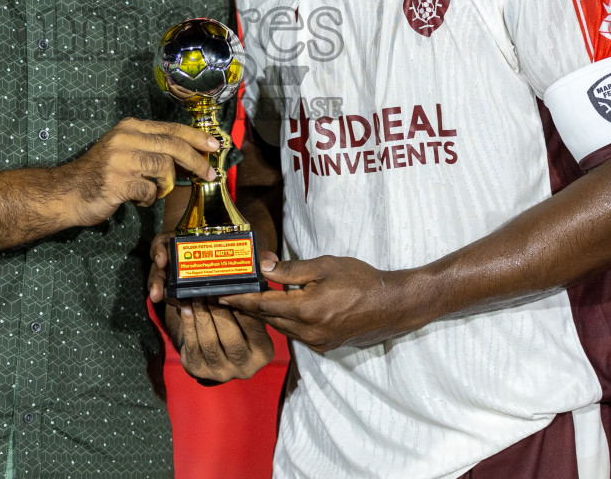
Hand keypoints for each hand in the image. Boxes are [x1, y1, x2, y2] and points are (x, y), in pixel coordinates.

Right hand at [62, 119, 218, 227]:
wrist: (68, 192)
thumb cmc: (100, 174)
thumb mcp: (124, 150)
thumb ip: (151, 148)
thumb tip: (188, 156)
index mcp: (130, 127)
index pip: (171, 128)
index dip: (196, 137)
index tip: (214, 146)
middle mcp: (126, 138)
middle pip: (173, 145)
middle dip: (196, 161)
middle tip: (209, 174)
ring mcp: (121, 159)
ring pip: (164, 167)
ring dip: (166, 184)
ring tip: (154, 190)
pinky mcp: (118, 181)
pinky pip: (149, 190)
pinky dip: (149, 198)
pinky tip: (138, 199)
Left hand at [150, 235, 275, 381]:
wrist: (217, 355)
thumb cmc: (237, 327)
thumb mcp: (251, 315)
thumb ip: (257, 290)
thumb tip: (265, 258)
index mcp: (263, 352)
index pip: (254, 325)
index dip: (241, 305)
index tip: (230, 287)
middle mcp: (246, 367)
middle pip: (230, 336)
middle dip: (217, 310)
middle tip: (208, 288)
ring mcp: (223, 372)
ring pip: (210, 341)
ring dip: (201, 315)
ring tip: (195, 295)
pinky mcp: (201, 371)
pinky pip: (193, 346)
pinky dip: (189, 325)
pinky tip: (186, 308)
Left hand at [220, 254, 416, 352]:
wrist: (390, 305)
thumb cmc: (360, 280)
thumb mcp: (324, 266)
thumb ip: (291, 269)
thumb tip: (262, 265)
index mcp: (305, 309)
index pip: (263, 305)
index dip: (240, 301)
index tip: (220, 296)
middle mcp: (308, 331)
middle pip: (269, 319)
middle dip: (248, 308)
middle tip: (228, 296)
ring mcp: (316, 342)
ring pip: (281, 328)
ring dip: (266, 315)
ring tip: (249, 302)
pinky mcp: (324, 346)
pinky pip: (296, 334)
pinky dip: (285, 322)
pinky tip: (281, 310)